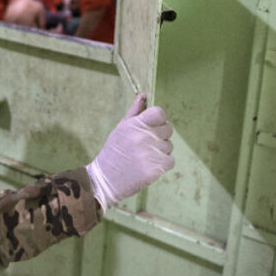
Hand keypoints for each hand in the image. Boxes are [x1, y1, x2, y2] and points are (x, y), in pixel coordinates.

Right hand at [85, 94, 174, 211]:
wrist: (105, 179)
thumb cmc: (114, 151)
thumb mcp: (121, 129)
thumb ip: (134, 112)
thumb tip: (144, 95)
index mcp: (135, 124)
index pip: (160, 113)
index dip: (159, 119)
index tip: (153, 126)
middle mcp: (143, 137)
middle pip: (168, 129)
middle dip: (160, 136)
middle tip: (144, 145)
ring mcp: (150, 153)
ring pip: (169, 146)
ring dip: (160, 151)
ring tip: (143, 157)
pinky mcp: (155, 169)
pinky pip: (170, 161)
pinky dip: (162, 164)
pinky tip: (148, 166)